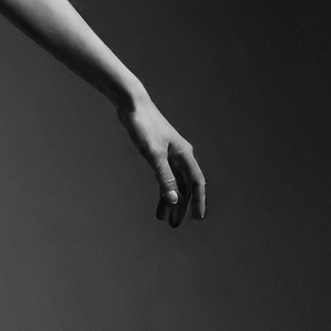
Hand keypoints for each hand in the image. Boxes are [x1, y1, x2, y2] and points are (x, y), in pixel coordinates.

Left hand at [118, 94, 206, 227]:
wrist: (132, 105)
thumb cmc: (144, 126)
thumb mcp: (153, 154)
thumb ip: (164, 177)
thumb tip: (175, 200)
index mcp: (184, 155)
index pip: (196, 183)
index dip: (198, 202)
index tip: (197, 219)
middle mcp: (181, 156)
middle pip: (186, 186)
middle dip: (182, 207)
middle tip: (175, 225)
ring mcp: (170, 155)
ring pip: (176, 183)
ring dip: (172, 201)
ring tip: (166, 219)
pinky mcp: (159, 153)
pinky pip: (166, 177)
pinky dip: (163, 190)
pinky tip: (160, 202)